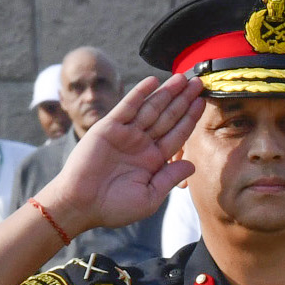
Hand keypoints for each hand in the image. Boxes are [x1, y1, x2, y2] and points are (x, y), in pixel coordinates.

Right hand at [39, 72, 202, 232]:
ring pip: (151, 108)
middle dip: (183, 99)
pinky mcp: (108, 128)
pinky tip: (153, 81)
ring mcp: (126, 134)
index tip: (203, 102)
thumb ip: (169, 178)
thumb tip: (192, 164)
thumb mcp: (150, 197)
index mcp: (154, 159)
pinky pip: (127, 107)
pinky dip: (139, 93)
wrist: (81, 205)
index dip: (190, 117)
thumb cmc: (114, 207)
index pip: (178, 133)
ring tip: (182, 78)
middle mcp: (142, 143)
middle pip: (168, 116)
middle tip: (199, 82)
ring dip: (166, 92)